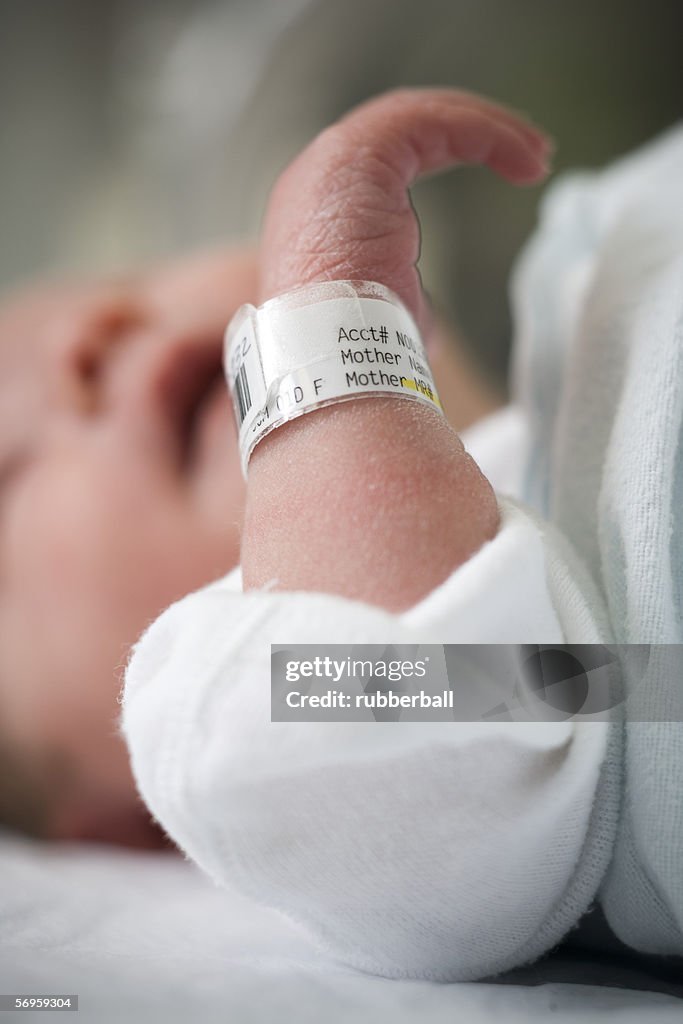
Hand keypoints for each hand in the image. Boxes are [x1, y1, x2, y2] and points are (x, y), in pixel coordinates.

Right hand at [241, 89, 551, 609]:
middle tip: (519, 159)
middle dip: (455, 145)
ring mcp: (322, 181)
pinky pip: (422, 124)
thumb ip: (390, 339)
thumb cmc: (348, 388)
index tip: (484, 200)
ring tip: (530, 153)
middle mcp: (310, 207)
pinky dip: (479, 133)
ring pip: (407, 127)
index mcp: (315, 248)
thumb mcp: (377, 356)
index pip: (370, 203)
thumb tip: (417, 360)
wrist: (326, 389)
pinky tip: (524, 159)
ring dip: (476, 132)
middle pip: (386, 154)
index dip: (425, 198)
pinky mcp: (350, 164)